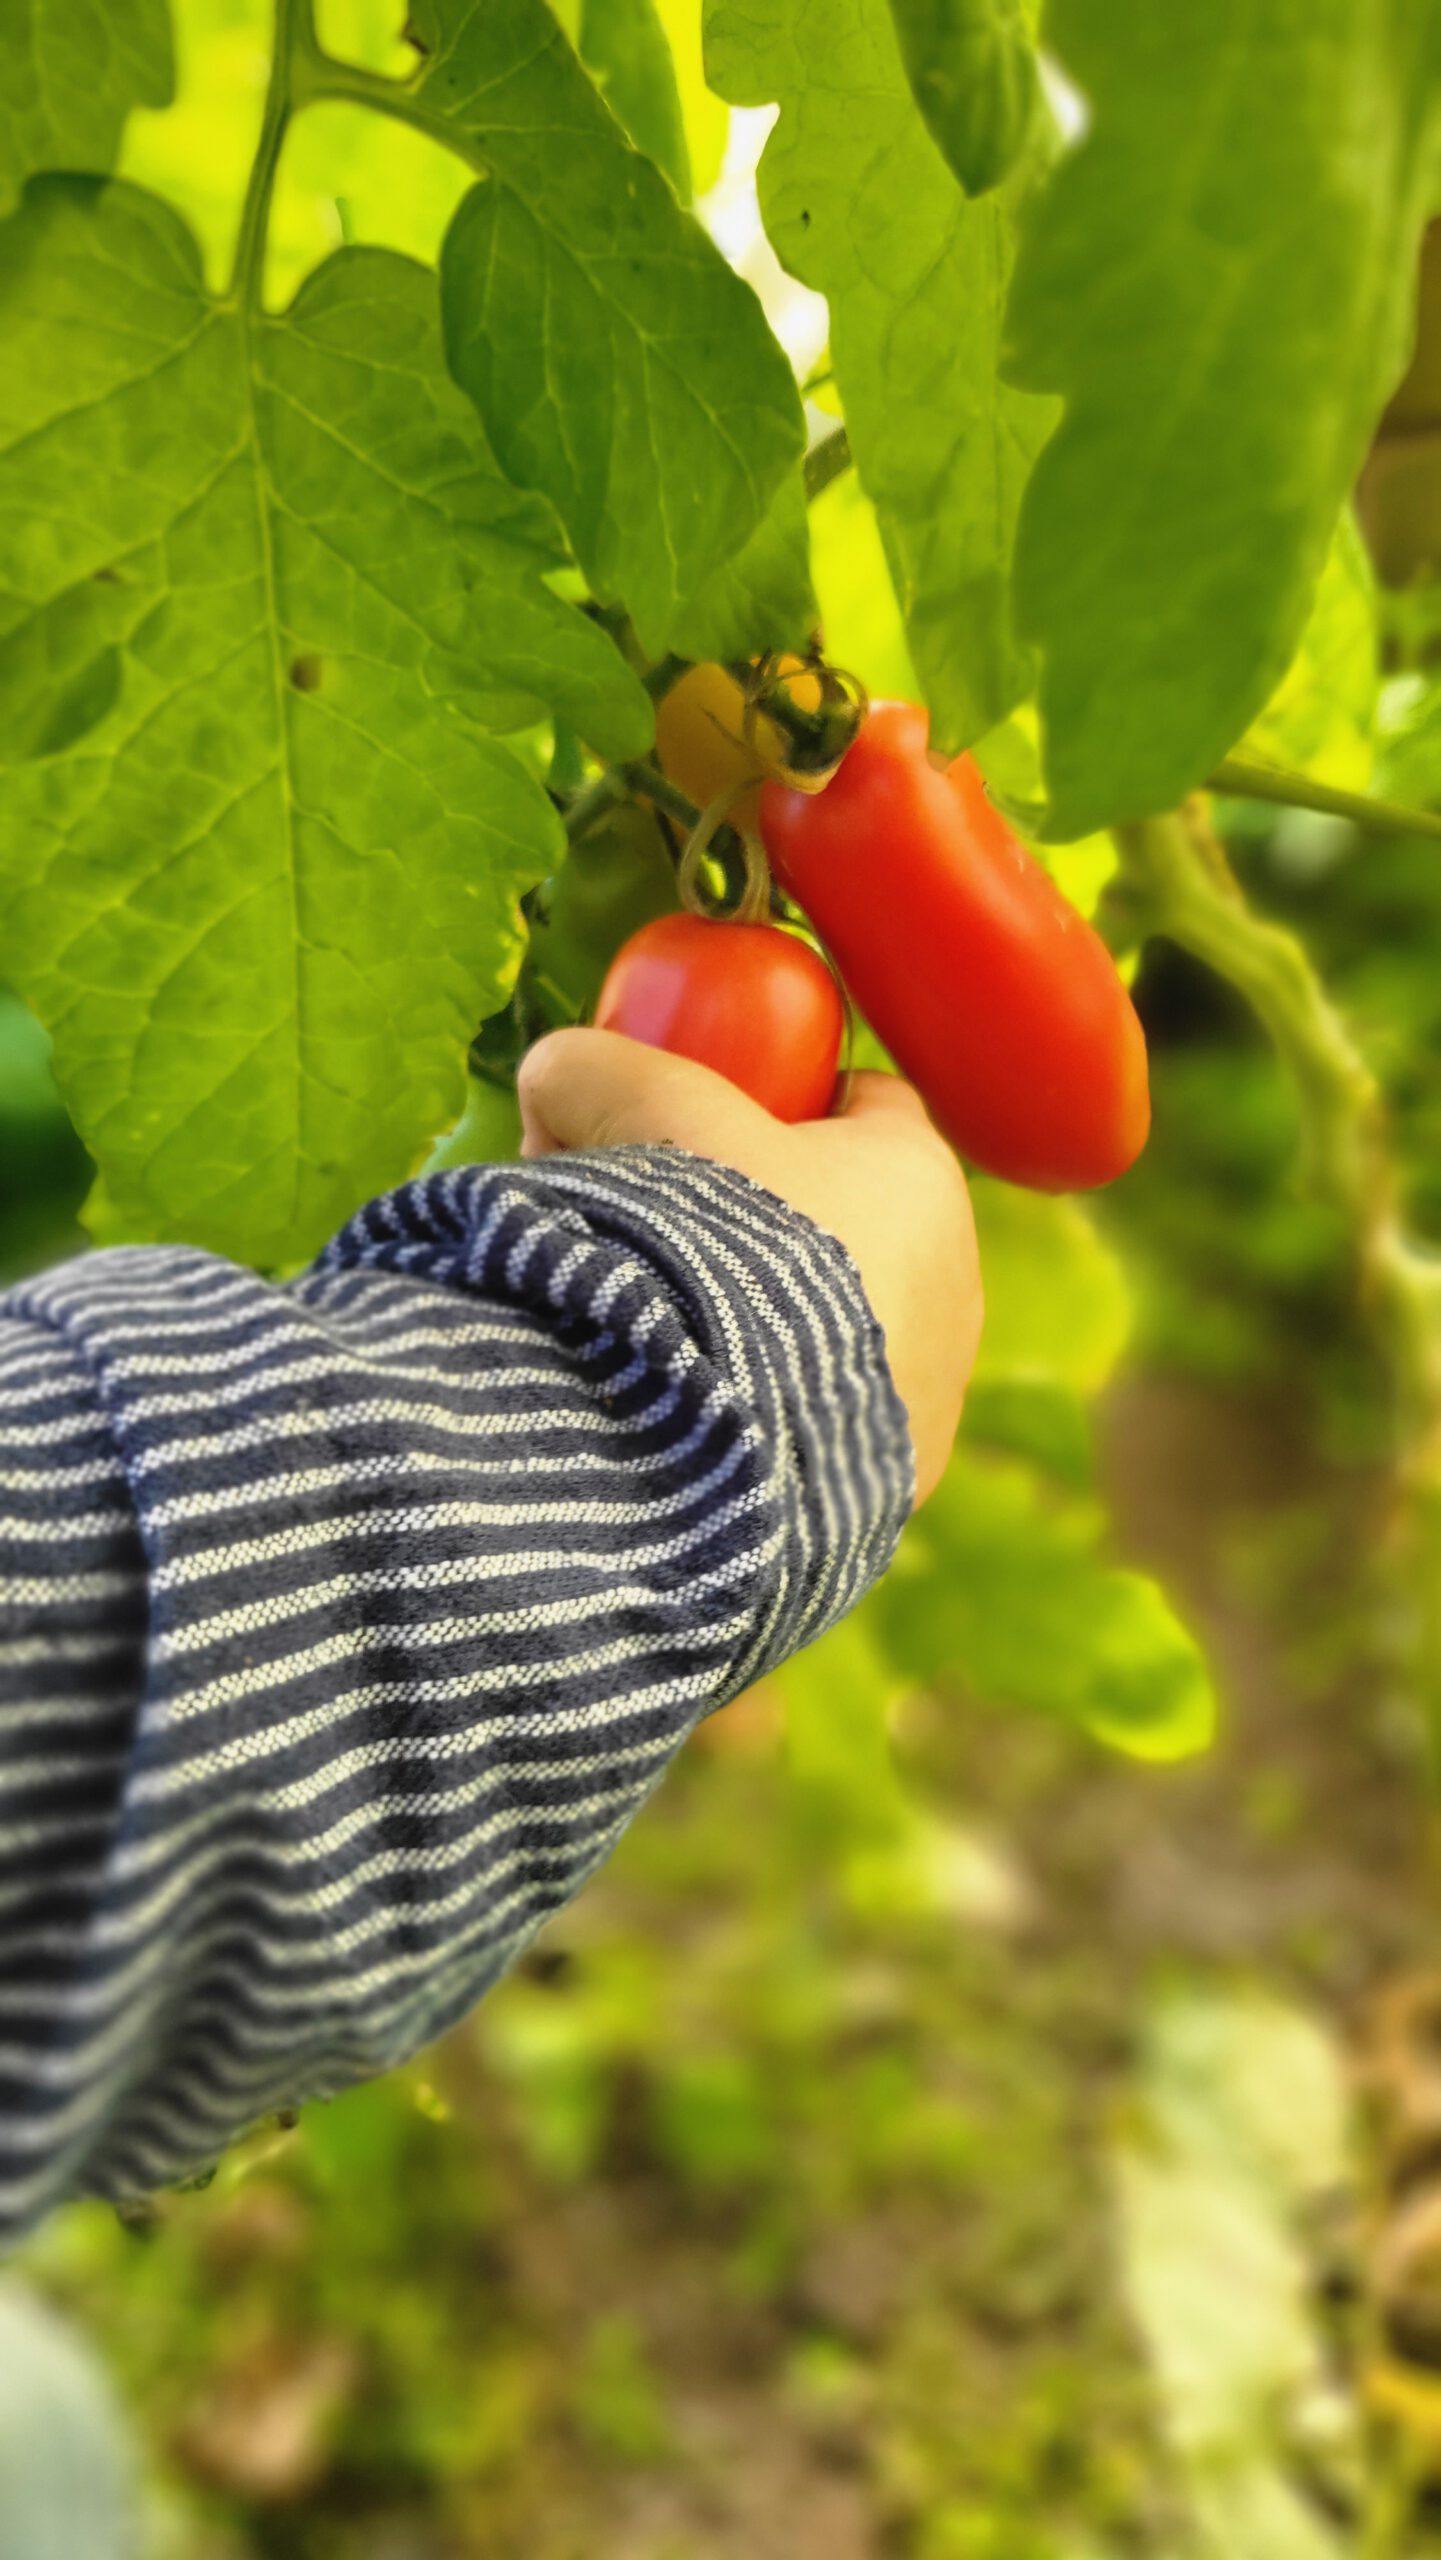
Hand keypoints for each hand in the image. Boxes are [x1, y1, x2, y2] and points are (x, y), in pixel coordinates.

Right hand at [517, 1029, 981, 1504]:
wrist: (731, 1442)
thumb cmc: (706, 1249)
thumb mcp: (634, 1116)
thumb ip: (590, 1071)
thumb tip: (552, 1074)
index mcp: (919, 1172)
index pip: (866, 1100)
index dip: (786, 1097)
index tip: (711, 1112)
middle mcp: (954, 1280)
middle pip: (854, 1217)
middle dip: (768, 1217)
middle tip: (666, 1232)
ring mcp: (934, 1390)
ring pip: (846, 1326)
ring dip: (773, 1323)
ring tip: (674, 1339)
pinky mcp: (899, 1480)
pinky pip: (832, 1424)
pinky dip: (777, 1413)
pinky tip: (702, 1415)